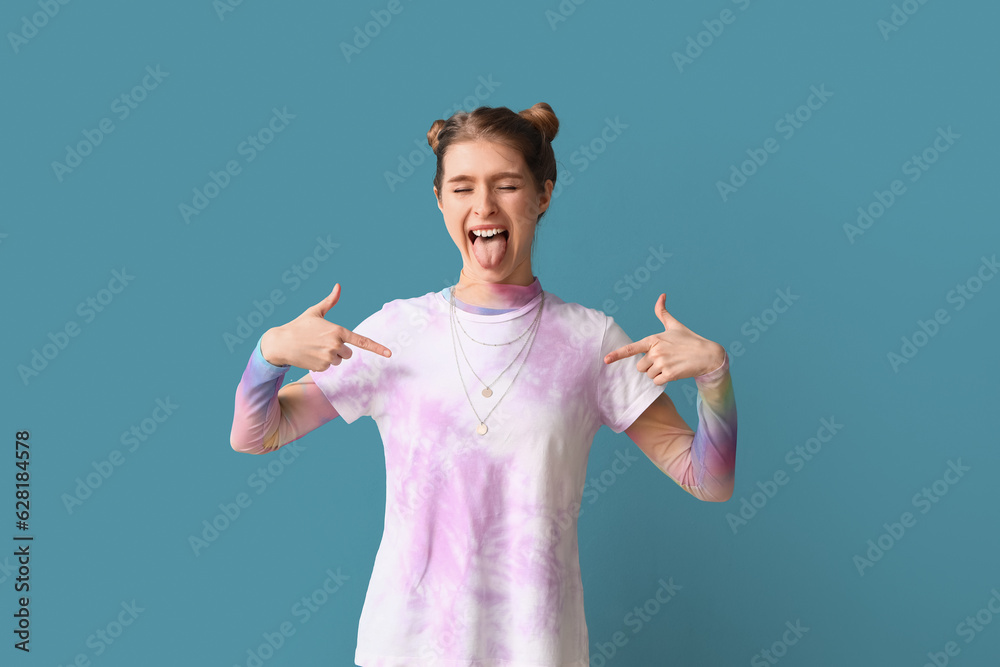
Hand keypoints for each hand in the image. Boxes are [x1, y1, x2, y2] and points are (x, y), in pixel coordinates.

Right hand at [261, 283, 390, 370]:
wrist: (280, 343)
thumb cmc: (299, 326)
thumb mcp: (315, 312)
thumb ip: (330, 301)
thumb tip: (338, 286)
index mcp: (337, 331)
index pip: (361, 341)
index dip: (377, 348)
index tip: (390, 354)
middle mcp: (335, 345)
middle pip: (348, 353)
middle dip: (339, 349)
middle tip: (322, 342)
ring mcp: (328, 357)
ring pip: (339, 360)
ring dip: (330, 356)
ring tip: (315, 348)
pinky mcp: (321, 367)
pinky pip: (328, 367)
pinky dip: (321, 363)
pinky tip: (310, 356)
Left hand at [603, 293, 724, 384]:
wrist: (708, 354)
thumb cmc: (689, 339)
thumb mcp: (674, 325)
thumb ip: (663, 312)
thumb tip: (661, 295)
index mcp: (654, 339)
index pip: (632, 348)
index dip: (618, 355)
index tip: (606, 360)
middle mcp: (656, 351)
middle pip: (640, 367)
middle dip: (650, 366)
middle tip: (665, 360)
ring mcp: (663, 363)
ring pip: (649, 375)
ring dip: (658, 373)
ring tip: (672, 364)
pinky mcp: (670, 374)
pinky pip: (657, 382)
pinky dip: (664, 380)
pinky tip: (675, 372)